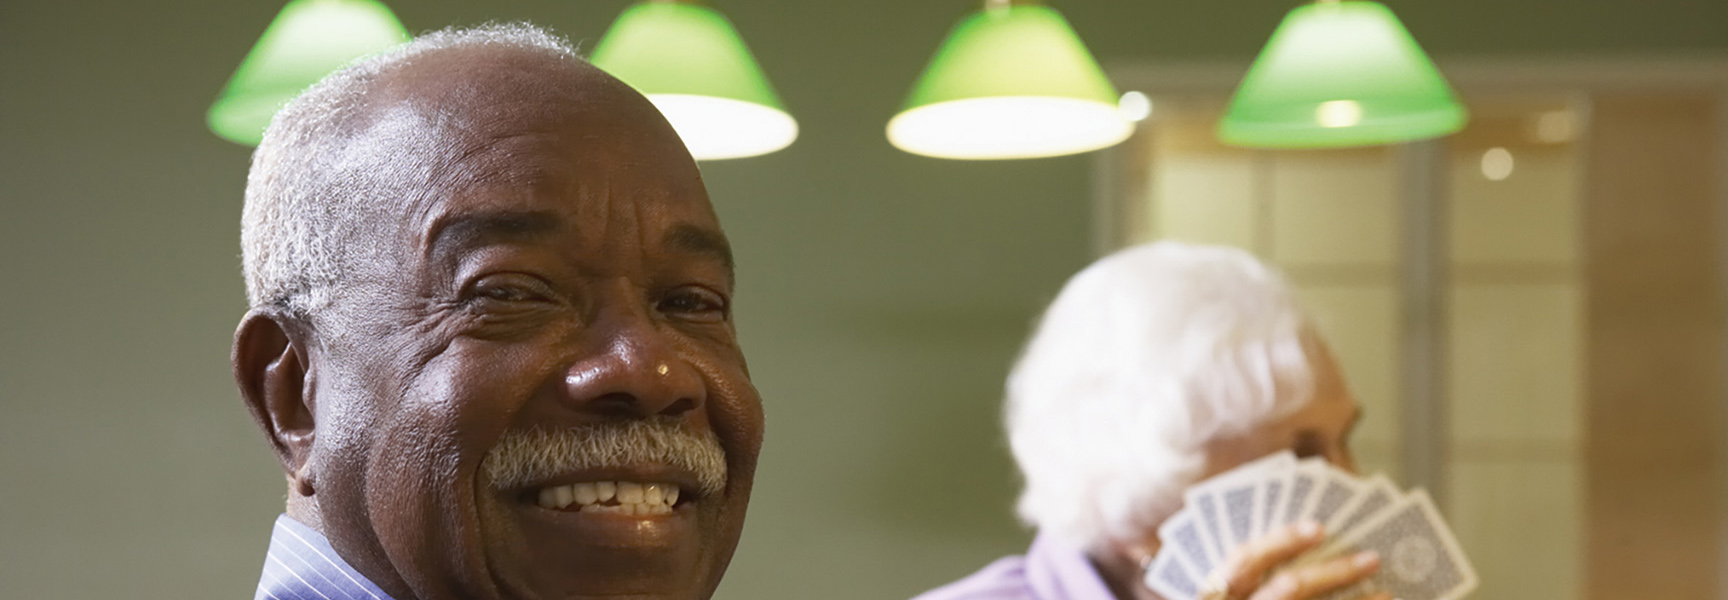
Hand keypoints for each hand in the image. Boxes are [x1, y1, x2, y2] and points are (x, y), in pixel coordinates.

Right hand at [1198, 522, 1384, 599]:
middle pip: (1288, 589)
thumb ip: (1249, 581)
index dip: (1280, 542)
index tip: (1318, 528)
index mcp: (1214, 597)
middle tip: (1372, 558)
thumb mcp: (1226, 598)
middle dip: (1333, 572)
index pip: (1245, 562)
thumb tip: (1311, 543)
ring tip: (1386, 594)